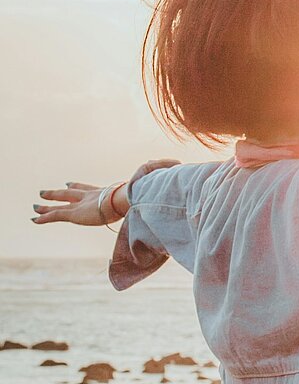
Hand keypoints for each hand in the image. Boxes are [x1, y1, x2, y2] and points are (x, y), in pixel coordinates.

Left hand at [33, 159, 180, 226]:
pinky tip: (34, 219)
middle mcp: (93, 196)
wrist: (134, 197)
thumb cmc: (146, 192)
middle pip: (73, 192)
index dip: (80, 185)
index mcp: (107, 192)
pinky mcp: (77, 213)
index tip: (70, 182)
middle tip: (49, 191)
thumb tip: (179, 164)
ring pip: (61, 203)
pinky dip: (45, 217)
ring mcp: (84, 204)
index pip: (91, 188)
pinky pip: (57, 216)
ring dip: (48, 203)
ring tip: (34, 206)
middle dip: (61, 192)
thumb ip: (163, 173)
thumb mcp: (156, 182)